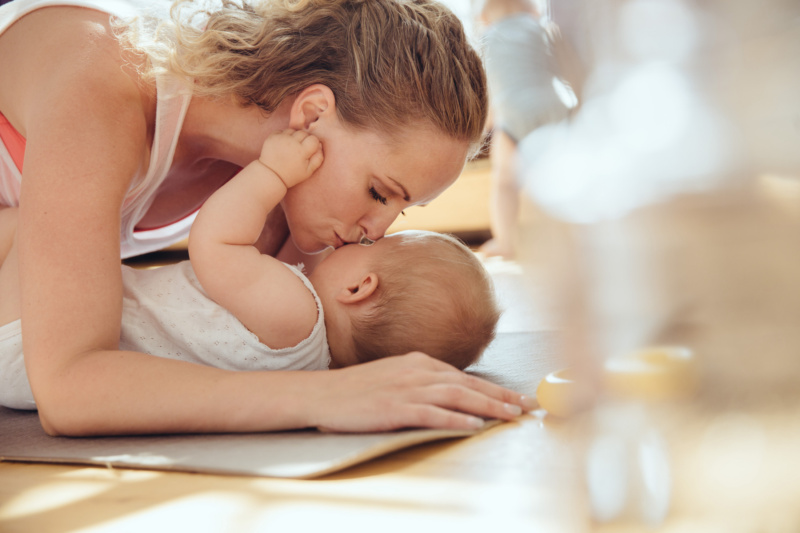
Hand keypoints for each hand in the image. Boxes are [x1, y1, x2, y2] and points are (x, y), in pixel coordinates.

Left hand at [258, 129, 322, 187]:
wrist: (271, 175)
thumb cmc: (292, 174)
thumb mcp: (308, 171)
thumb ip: (318, 159)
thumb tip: (320, 145)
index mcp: (301, 151)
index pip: (314, 139)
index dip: (313, 144)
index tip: (309, 150)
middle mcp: (291, 142)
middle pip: (304, 133)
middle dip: (304, 140)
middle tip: (300, 150)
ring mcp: (281, 138)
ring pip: (293, 130)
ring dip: (294, 137)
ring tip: (291, 147)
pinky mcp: (272, 137)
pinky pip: (282, 131)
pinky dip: (284, 136)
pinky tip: (283, 146)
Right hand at [309, 352, 536, 431]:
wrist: (321, 393)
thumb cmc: (356, 389)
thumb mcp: (393, 375)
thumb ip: (420, 380)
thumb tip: (449, 392)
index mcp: (418, 361)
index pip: (464, 375)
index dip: (494, 387)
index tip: (516, 397)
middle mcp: (417, 371)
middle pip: (468, 383)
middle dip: (502, 395)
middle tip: (527, 405)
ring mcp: (407, 388)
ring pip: (458, 396)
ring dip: (488, 406)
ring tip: (511, 416)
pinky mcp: (395, 408)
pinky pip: (433, 414)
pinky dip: (456, 420)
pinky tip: (475, 426)